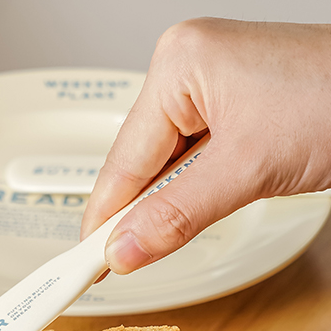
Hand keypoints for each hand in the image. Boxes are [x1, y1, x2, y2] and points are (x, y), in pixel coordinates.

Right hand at [82, 19, 330, 273]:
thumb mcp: (249, 169)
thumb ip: (177, 215)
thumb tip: (123, 249)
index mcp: (179, 64)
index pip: (122, 161)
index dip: (102, 221)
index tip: (81, 265)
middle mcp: (187, 69)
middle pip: (138, 164)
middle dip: (135, 214)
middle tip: (114, 265)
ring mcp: (209, 86)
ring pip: (164, 166)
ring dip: (164, 205)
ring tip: (151, 242)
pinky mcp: (231, 105)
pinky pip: (191, 160)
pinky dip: (187, 193)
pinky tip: (183, 214)